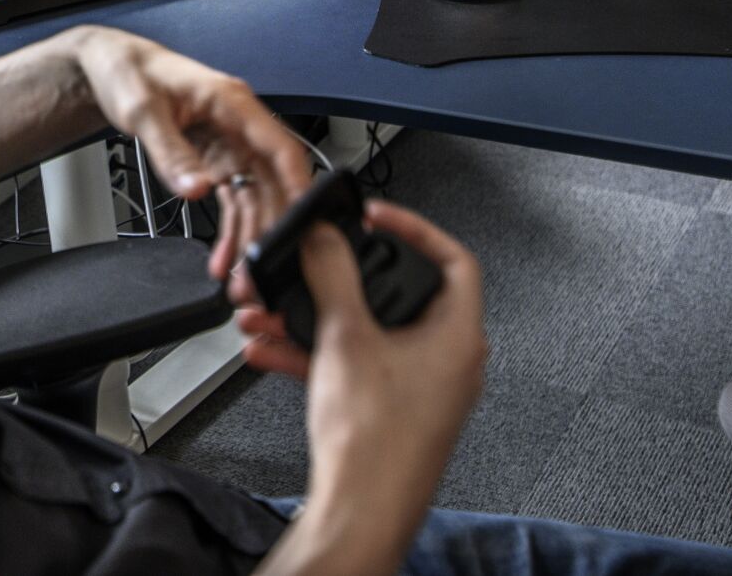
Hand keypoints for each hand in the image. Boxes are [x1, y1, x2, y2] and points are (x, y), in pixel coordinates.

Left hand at [66, 27, 310, 294]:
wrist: (111, 66)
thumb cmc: (129, 72)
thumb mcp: (144, 111)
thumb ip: (171, 153)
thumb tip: (196, 189)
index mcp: (231, 102)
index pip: (279, 146)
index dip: (297, 184)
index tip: (304, 221)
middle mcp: (238, 125)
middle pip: (271, 182)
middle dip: (269, 228)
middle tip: (258, 269)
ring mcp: (229, 145)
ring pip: (254, 197)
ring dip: (249, 237)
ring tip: (239, 276)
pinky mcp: (215, 160)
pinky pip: (233, 199)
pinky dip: (230, 228)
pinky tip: (224, 256)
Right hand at [241, 201, 486, 570]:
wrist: (362, 512)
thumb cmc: (376, 442)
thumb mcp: (345, 338)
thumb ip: (333, 277)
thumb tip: (327, 240)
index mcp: (457, 337)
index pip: (455, 260)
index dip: (417, 229)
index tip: (378, 219)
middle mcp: (447, 361)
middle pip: (398, 295)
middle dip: (340, 282)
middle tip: (314, 265)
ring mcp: (421, 387)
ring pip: (368, 333)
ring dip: (315, 319)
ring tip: (273, 313)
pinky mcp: (393, 408)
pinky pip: (355, 364)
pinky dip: (318, 353)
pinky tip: (274, 350)